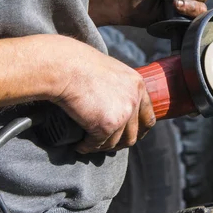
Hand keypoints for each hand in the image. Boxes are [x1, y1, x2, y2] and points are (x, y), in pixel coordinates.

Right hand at [52, 37, 155, 153]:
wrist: (65, 67)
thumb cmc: (80, 64)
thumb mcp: (111, 71)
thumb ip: (120, 88)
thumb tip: (116, 105)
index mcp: (137, 85)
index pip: (147, 117)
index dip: (140, 130)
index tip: (130, 135)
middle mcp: (134, 101)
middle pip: (133, 134)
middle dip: (121, 143)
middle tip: (108, 145)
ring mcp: (122, 115)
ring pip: (115, 142)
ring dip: (103, 147)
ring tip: (91, 145)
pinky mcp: (106, 126)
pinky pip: (98, 144)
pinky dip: (88, 147)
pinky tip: (80, 146)